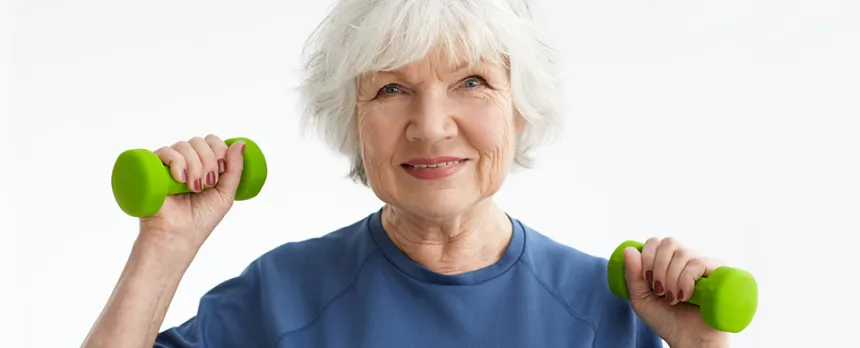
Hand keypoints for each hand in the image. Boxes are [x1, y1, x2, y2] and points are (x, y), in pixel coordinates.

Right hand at [138, 134, 245, 248]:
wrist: (177, 236)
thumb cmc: (201, 219)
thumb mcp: (226, 193)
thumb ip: (235, 169)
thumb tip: (241, 143)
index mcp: (203, 164)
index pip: (211, 141)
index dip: (219, 150)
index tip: (221, 171)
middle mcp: (185, 161)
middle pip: (199, 141)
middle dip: (208, 160)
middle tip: (208, 183)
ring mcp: (168, 165)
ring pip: (183, 146)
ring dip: (195, 165)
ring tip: (194, 188)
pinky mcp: (152, 169)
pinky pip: (164, 151)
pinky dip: (176, 162)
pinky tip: (180, 179)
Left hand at [623, 237, 729, 347]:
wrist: (689, 341)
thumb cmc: (667, 321)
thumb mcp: (641, 299)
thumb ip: (632, 276)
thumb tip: (629, 249)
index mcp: (670, 261)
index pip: (657, 241)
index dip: (648, 257)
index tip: (647, 281)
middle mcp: (689, 259)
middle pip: (669, 242)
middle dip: (658, 267)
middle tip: (659, 291)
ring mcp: (706, 265)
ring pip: (683, 253)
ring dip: (672, 278)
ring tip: (673, 299)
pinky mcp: (721, 274)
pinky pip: (700, 263)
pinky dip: (687, 279)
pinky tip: (685, 296)